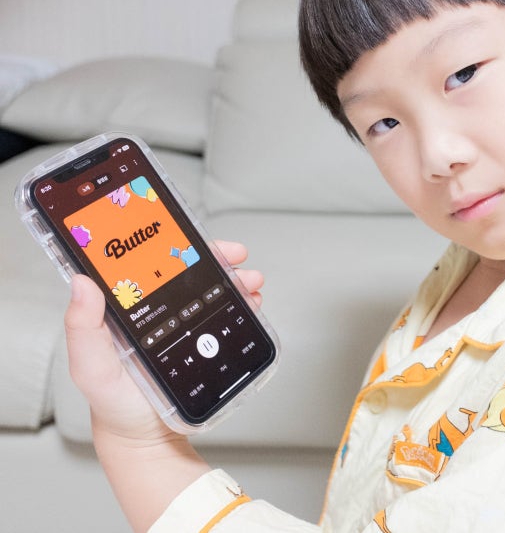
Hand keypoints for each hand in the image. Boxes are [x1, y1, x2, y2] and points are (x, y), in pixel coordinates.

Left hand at [64, 240, 263, 443]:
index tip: (193, 238)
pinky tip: (250, 301)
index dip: (172, 245)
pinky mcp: (205, 339)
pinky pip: (227, 313)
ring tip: (249, 281)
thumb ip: (82, 329)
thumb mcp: (90, 367)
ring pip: (214, 288)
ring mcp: (185, 323)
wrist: (148, 439)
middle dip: (217, 257)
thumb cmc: (115, 403)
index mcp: (130, 307)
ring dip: (235, 277)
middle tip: (234, 255)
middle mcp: (160, 309)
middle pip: (191, 271)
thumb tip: (81, 283)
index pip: (151, 263)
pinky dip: (242, 301)